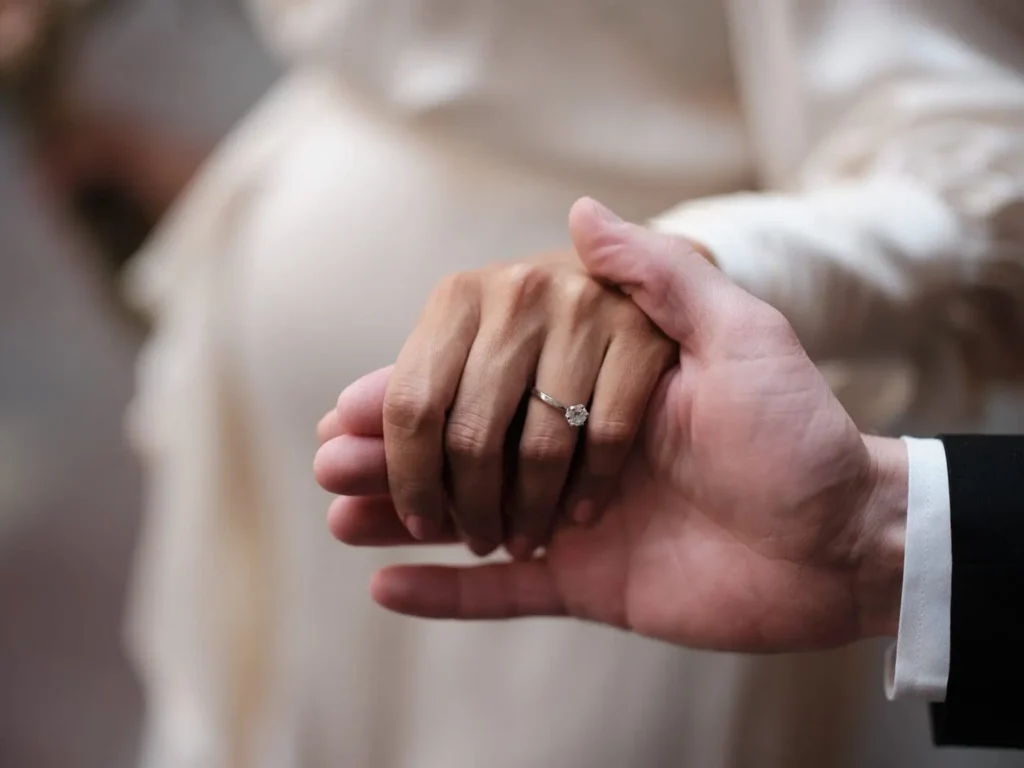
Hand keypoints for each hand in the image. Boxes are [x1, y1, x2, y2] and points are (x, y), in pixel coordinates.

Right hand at [315, 199, 907, 652]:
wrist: (847, 543)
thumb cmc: (797, 433)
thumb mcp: (738, 335)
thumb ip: (657, 276)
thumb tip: (580, 209)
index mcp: (592, 388)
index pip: (482, 387)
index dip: (413, 396)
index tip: (351, 405)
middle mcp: (573, 448)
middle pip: (460, 451)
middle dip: (394, 455)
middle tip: (330, 461)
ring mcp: (572, 520)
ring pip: (468, 518)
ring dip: (401, 515)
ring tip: (337, 512)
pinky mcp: (585, 584)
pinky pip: (502, 599)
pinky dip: (445, 598)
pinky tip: (383, 586)